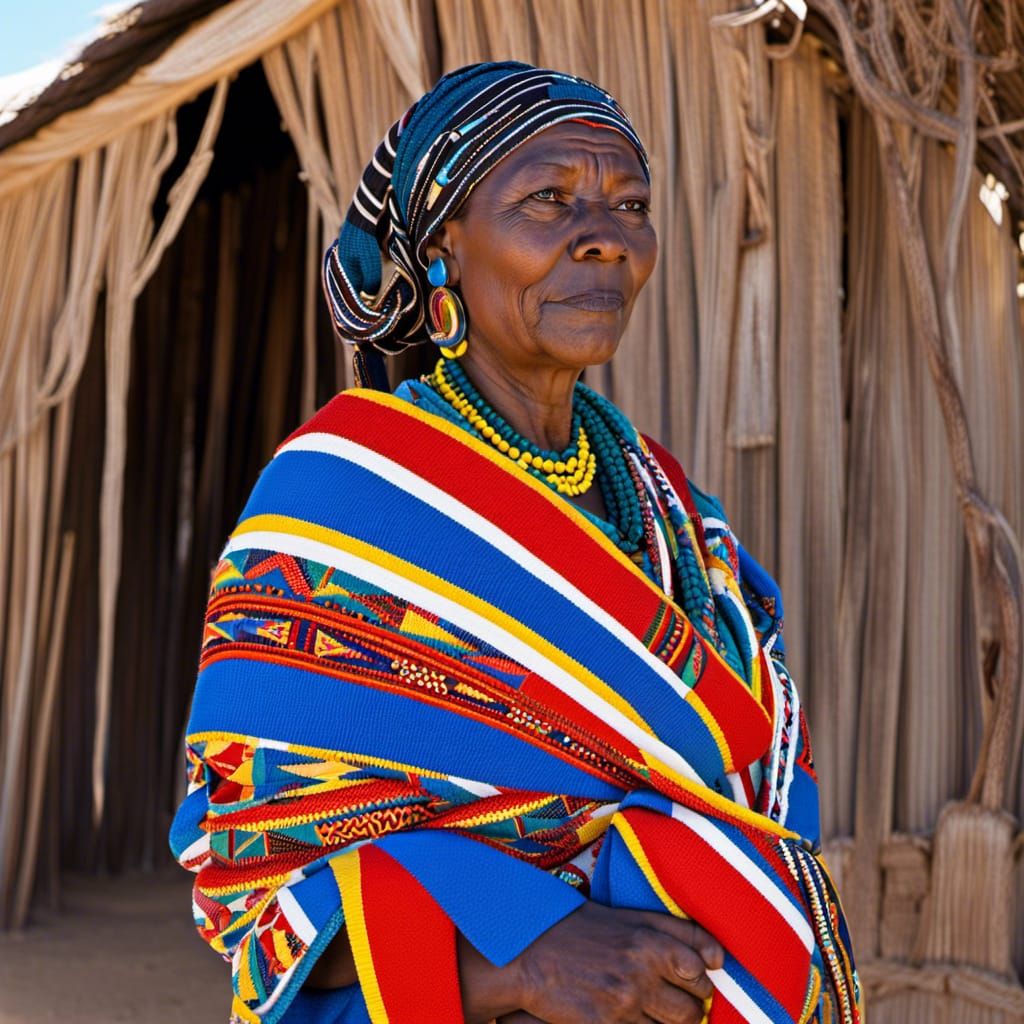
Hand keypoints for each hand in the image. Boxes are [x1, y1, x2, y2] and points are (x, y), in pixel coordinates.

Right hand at [514, 901, 721, 1023]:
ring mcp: (624, 1003)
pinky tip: (632, 1018)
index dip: (701, 980)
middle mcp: (641, 972)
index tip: (692, 981)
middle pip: (692, 1008)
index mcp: (649, 940)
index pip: (700, 970)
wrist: (530, 952)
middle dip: (689, 1009)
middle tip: (674, 1002)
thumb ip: (677, 933)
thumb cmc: (583, 930)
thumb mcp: (630, 918)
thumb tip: (717, 958)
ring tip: (653, 1012)